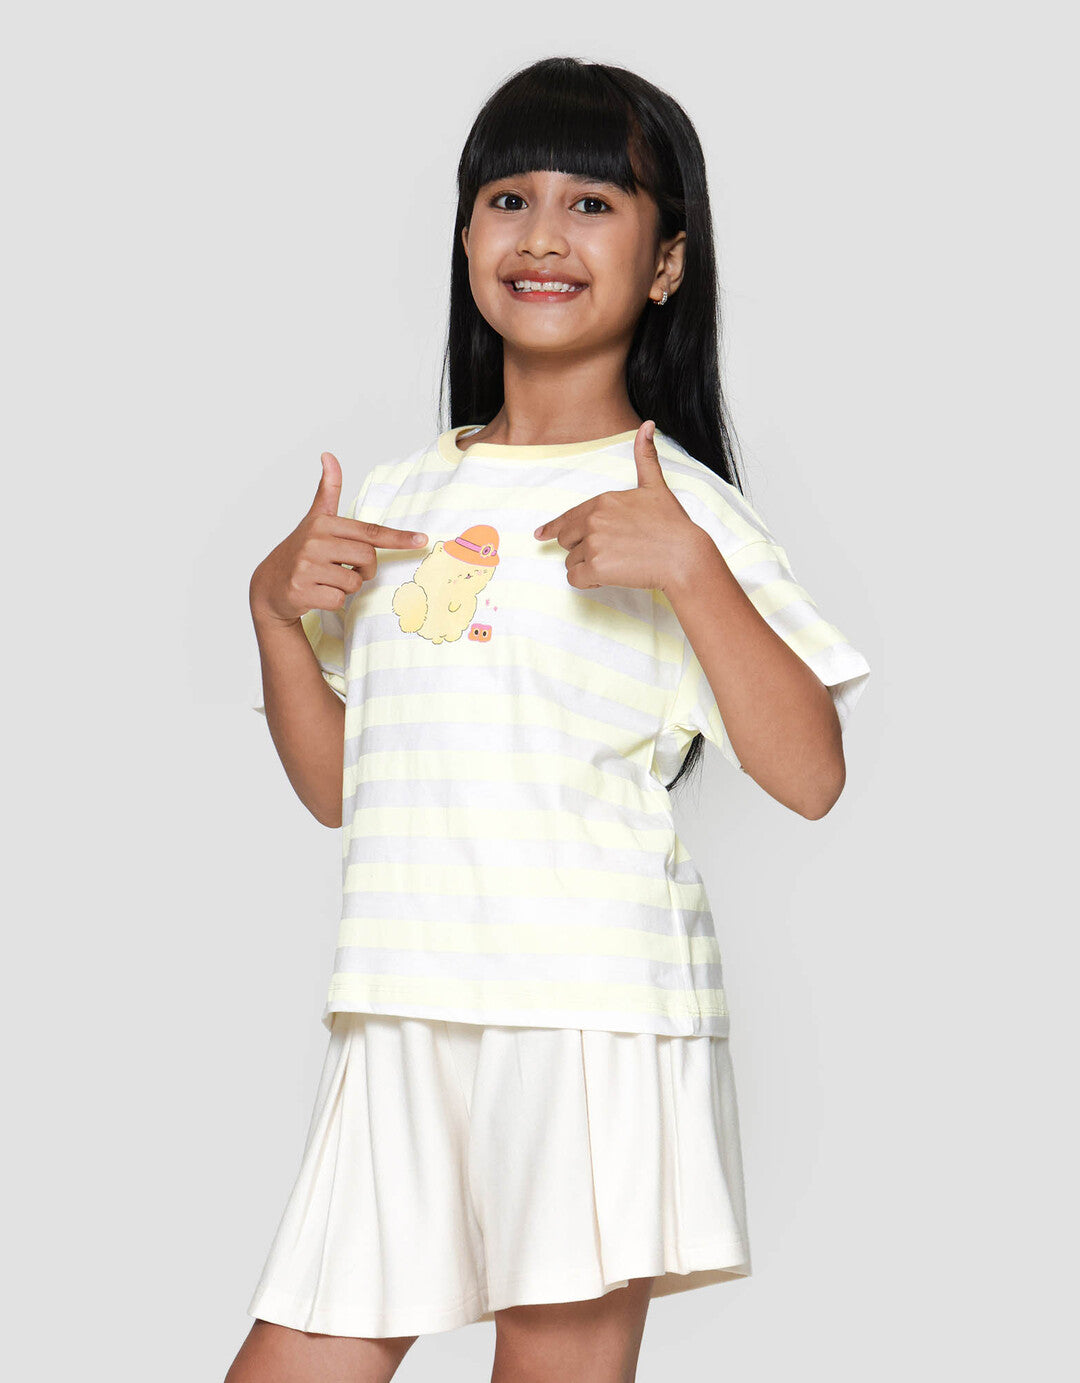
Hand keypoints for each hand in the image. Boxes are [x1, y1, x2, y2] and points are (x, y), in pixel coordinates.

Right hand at [249, 452, 427, 626]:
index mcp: (323, 523)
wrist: (269, 583)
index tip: (422, 540)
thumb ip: (328, 490)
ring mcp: (306, 567)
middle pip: (368, 558)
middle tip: (347, 568)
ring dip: (348, 586)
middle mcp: (314, 542)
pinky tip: (317, 592)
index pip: (369, 531)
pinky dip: (334, 601)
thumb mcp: (315, 518)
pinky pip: (339, 600)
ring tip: (327, 579)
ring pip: (354, 582)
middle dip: (365, 568)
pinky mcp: (301, 590)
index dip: (398, 537)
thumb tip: (329, 455)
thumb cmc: (300, 549)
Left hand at [533, 420, 703, 592]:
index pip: (568, 518)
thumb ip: (645, 457)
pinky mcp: (596, 567)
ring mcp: (593, 544)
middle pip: (566, 540)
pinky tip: (607, 578)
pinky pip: (575, 579)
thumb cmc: (672, 525)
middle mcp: (594, 520)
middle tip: (609, 553)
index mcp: (603, 501)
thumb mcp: (656, 486)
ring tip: (617, 565)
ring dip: (588, 567)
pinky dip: (587, 582)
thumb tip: (647, 425)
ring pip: (571, 562)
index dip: (554, 528)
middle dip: (581, 549)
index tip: (540, 534)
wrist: (684, 556)